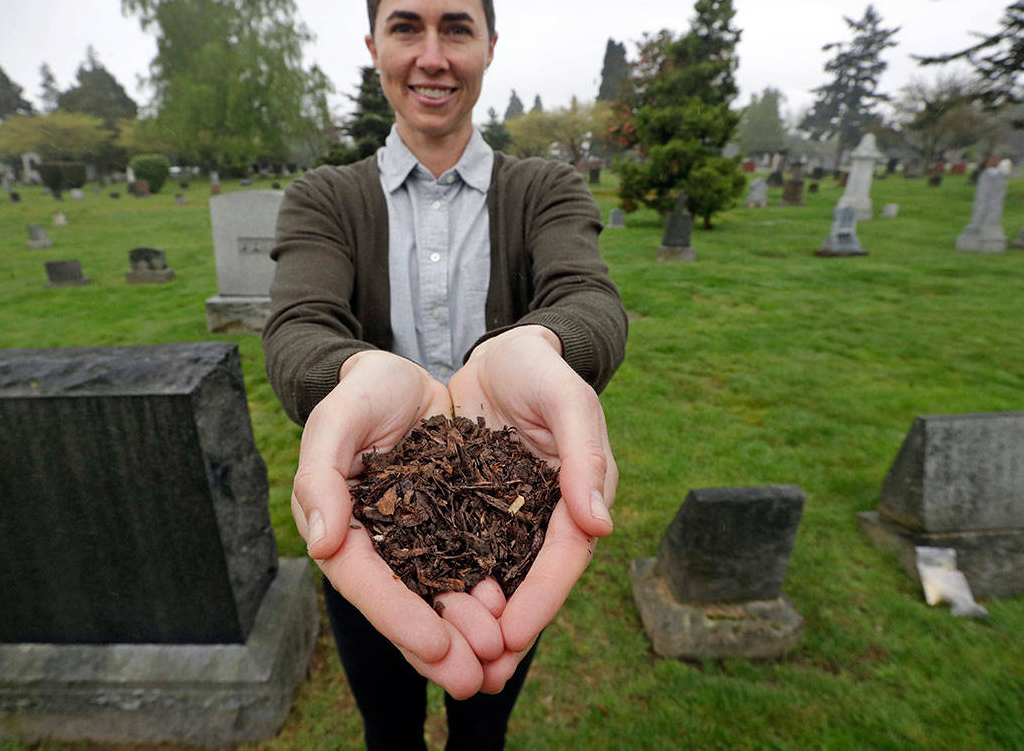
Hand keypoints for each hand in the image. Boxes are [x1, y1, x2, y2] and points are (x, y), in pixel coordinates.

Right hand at [291, 350, 488, 697]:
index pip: (363, 579)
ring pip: (440, 596)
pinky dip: (489, 596)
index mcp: (340, 525)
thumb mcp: (338, 416)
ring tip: (500, 663)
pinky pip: (469, 568)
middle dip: (438, 646)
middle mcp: (378, 542)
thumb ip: (321, 474)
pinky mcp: (452, 526)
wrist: (408, 374)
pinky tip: (515, 619)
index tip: (434, 646)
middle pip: (404, 603)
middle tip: (473, 681)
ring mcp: (417, 538)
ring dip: (468, 633)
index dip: (396, 617)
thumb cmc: (364, 390)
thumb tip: (321, 543)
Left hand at [447, 326, 617, 687]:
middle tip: (479, 673)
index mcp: (578, 495)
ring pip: (496, 577)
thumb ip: (584, 456)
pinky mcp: (471, 510)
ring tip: (447, 658)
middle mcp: (545, 515)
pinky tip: (424, 613)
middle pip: (530, 582)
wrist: (500, 350)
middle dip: (507, 629)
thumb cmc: (539, 369)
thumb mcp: (567, 398)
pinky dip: (449, 584)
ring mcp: (508, 516)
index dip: (543, 599)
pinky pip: (461, 553)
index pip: (566, 556)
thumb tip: (600, 525)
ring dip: (475, 619)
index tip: (513, 636)